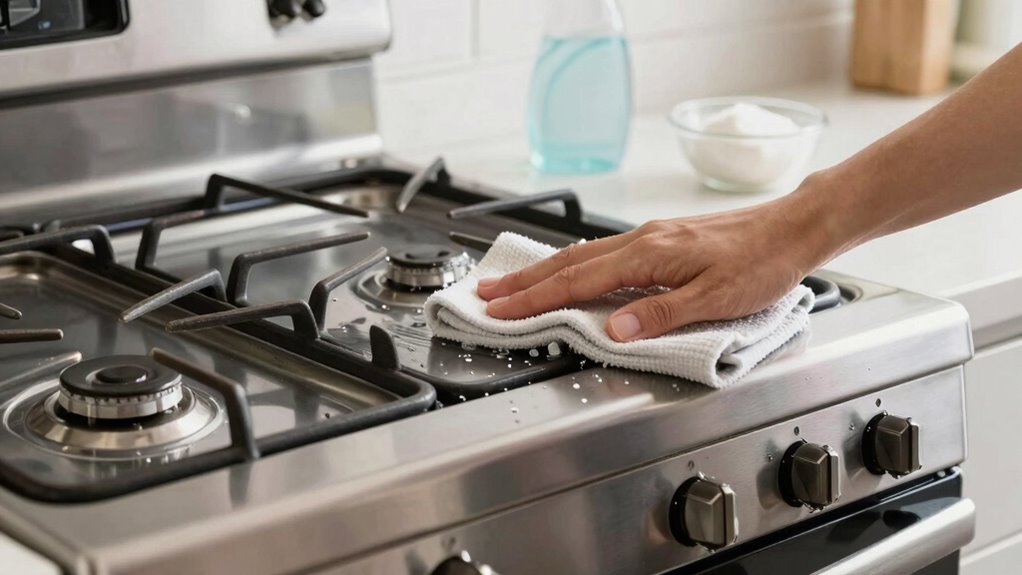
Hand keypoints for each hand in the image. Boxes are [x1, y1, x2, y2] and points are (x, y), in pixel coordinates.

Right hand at [476, 185, 832, 341]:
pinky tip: (568, 270)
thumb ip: (661, 314)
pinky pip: (602, 252)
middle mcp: (642, 240)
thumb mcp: (715, 298)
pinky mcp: (660, 240)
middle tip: (485, 294)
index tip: (501, 310)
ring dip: (543, 271)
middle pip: (569, 263)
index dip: (536, 299)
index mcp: (649, 255)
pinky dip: (573, 264)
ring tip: (512, 283)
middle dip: (524, 281)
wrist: (791, 227)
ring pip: (582, 255)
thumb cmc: (760, 263)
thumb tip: (613, 328)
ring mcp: (650, 237)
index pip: (578, 282)